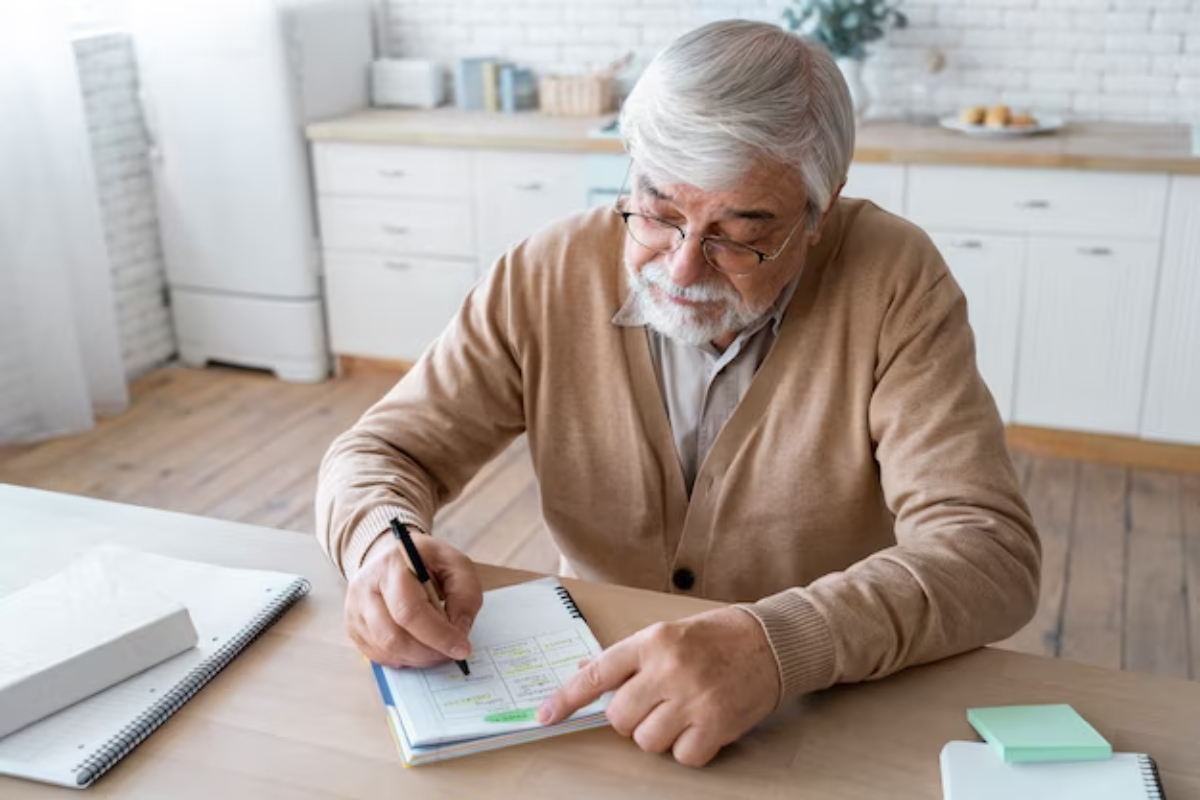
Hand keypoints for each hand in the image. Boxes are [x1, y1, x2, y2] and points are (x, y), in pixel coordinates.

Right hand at [344, 533, 482, 668]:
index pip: (410, 611)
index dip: (438, 635)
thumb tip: (458, 632)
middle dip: (427, 652)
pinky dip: (401, 659)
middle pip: (393, 635)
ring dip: (416, 658)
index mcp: (392, 566)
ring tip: (436, 651)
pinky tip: (417, 649)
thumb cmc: (427, 561)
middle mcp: (365, 586)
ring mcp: (354, 607)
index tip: (461, 649)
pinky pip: (375, 654)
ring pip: (384, 648)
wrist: (391, 555)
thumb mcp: (456, 565)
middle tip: (450, 654)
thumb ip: (465, 595)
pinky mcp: (352, 625)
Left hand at [537, 607, 780, 766]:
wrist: (771, 643)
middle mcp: (669, 669)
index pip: (597, 674)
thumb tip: (585, 672)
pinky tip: (700, 727)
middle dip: (630, 719)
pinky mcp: (715, 725)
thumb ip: (629, 657)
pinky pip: (681, 757)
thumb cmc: (716, 637)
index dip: (566, 698)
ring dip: (659, 735)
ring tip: (681, 714)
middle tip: (654, 705)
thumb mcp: (668, 633)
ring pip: (647, 741)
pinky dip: (687, 749)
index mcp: (652, 641)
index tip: (545, 716)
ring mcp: (692, 699)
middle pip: (619, 718)